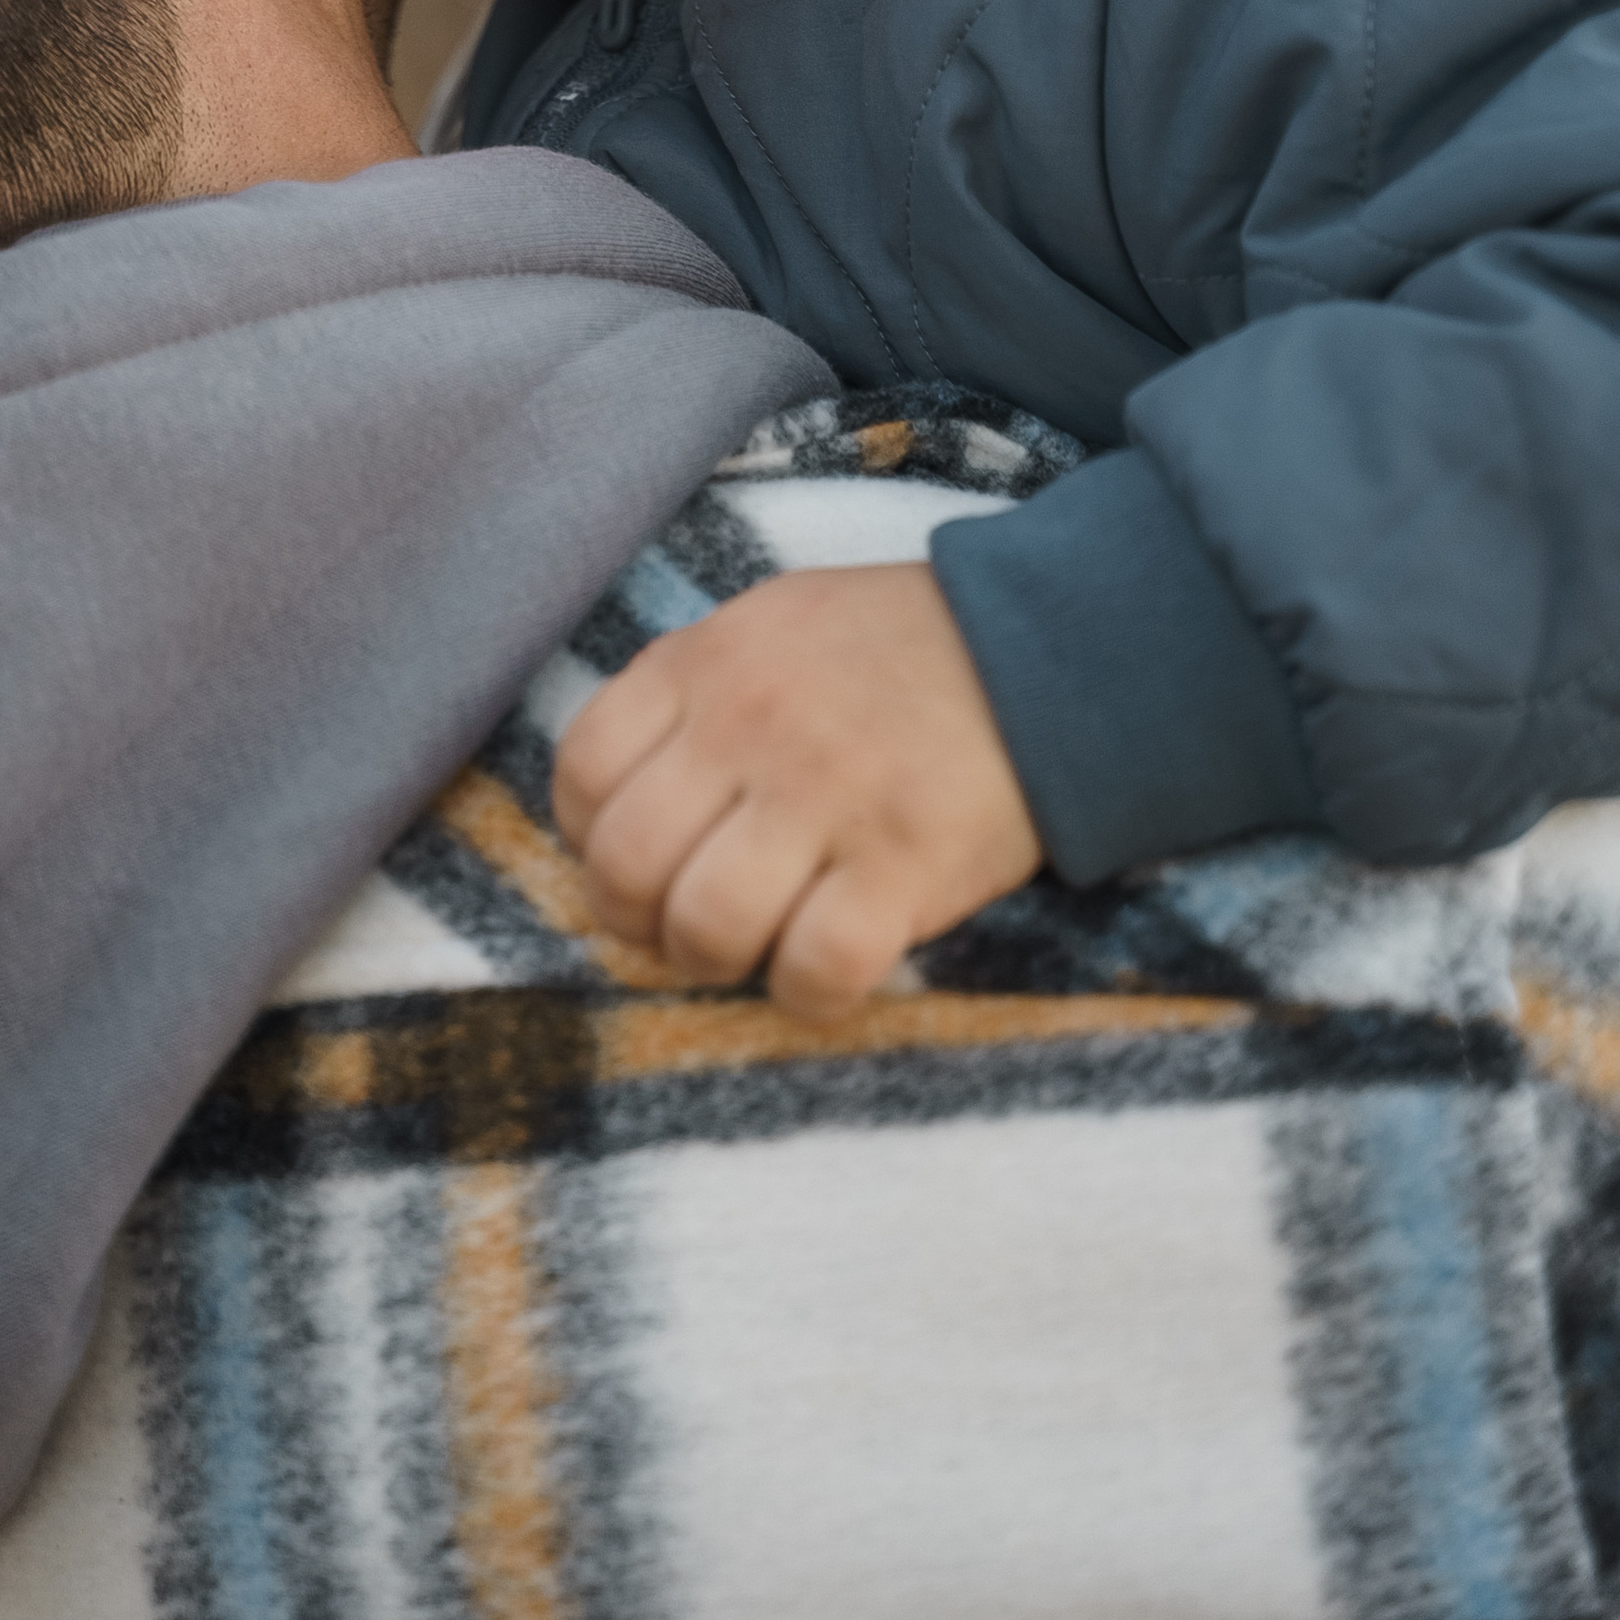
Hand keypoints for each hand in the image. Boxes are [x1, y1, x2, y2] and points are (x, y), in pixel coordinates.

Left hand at [551, 562, 1041, 1006]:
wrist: (1040, 647)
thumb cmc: (888, 649)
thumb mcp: (768, 627)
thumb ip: (687, 698)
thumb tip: (613, 799)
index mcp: (704, 662)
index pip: (580, 774)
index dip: (588, 840)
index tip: (637, 858)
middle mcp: (749, 724)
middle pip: (624, 865)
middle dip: (640, 920)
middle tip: (685, 920)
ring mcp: (826, 794)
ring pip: (704, 927)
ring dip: (716, 962)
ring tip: (757, 942)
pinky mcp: (905, 864)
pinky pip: (814, 970)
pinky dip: (807, 991)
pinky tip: (827, 963)